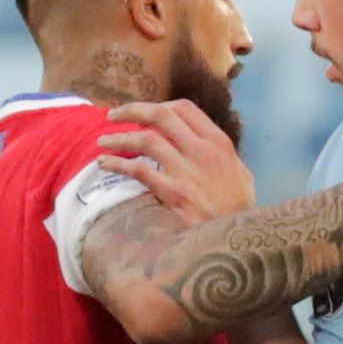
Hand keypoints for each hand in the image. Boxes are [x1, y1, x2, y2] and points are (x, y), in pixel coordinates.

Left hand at [98, 97, 256, 224]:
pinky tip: (104, 164)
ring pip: (146, 139)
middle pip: (161, 115)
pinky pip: (139, 170)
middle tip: (112, 116)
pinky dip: (118, 164)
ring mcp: (186, 170)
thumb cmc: (239, 208)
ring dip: (119, 138)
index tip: (144, 113)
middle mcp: (201, 150)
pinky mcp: (173, 192)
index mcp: (218, 142)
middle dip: (132, 111)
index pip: (184, 108)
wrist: (238, 238)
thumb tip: (198, 142)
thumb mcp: (240, 172)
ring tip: (102, 142)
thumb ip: (218, 153)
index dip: (159, 105)